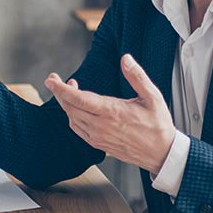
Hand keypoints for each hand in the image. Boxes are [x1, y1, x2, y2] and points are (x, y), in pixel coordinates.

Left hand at [44, 54, 175, 174]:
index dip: (61, 89)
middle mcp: (101, 126)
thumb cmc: (158, 125)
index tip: (50, 79)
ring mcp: (98, 137)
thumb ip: (137, 76)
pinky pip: (78, 129)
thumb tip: (125, 58)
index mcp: (112, 112)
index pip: (78, 99)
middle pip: (70, 108)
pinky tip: (78, 108)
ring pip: (72, 119)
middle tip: (55, 79)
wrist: (162, 153)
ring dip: (67, 104)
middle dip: (59, 93)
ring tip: (72, 90)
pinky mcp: (99, 145)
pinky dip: (73, 116)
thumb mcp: (152, 96)